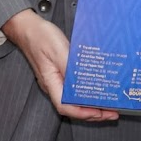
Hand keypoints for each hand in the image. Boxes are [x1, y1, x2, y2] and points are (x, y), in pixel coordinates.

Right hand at [2, 10, 118, 121]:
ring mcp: (56, 79)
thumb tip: (84, 81)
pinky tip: (97, 87)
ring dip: (91, 103)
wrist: (27, 27)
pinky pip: (75, 87)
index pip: (66, 106)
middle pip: (73, 106)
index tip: (101, 112)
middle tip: (112, 112)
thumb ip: (70, 66)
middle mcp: (53, 85)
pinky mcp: (60, 72)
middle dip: (93, 112)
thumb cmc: (40, 37)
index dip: (84, 113)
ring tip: (108, 104)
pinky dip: (87, 90)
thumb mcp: (58, 50)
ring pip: (74, 98)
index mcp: (51, 82)